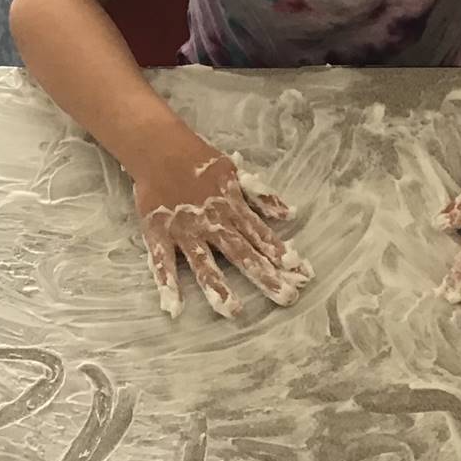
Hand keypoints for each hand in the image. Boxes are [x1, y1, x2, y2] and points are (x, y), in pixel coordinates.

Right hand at [135, 143, 313, 318]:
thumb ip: (260, 196)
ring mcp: (185, 230)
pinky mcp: (159, 233)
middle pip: (241, 254)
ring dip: (218, 288)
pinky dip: (166, 284)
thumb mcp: (234, 173)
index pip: (261, 236)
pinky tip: (174, 308)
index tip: (301, 274)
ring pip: (203, 264)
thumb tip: (289, 213)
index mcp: (232, 208)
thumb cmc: (199, 161)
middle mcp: (212, 223)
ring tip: (233, 311)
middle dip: (264, 276)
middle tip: (286, 298)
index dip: (281, 255)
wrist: (159, 148)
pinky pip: (162, 263)